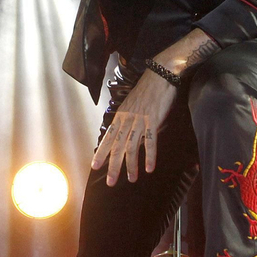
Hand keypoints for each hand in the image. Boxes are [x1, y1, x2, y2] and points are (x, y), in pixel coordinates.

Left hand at [92, 71, 177, 185]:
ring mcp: (140, 120)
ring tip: (131, 179)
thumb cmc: (148, 89)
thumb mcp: (132, 104)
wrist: (161, 74)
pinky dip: (149, 156)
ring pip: (132, 147)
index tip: (95, 166)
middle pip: (117, 146)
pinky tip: (149, 168)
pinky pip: (150, 141)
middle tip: (110, 182)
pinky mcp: (153, 119)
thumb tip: (126, 133)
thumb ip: (128, 119)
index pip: (108, 138)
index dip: (101, 153)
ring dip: (131, 165)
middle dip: (113, 165)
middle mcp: (127, 119)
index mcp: (121, 115)